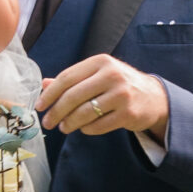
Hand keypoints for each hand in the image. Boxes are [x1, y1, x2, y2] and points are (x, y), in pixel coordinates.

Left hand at [39, 55, 170, 138]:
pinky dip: (87, 129)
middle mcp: (112, 75)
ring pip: (85, 113)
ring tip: (63, 128)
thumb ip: (72, 79)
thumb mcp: (97, 75)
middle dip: (56, 112)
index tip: (39, 106)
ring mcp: (122, 95)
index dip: (50, 94)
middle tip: (48, 122)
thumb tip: (44, 85)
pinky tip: (83, 128)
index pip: (67, 77)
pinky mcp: (128, 113)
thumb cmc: (120, 85)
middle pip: (73, 96)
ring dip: (70, 123)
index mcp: (101, 62)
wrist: (153, 97)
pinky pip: (98, 125)